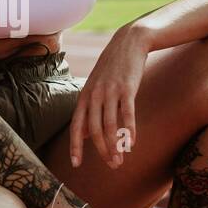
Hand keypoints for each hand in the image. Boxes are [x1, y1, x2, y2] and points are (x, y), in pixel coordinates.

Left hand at [69, 25, 146, 169]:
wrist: (129, 42)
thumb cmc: (112, 68)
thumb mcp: (95, 87)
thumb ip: (89, 111)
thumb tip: (85, 135)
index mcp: (84, 97)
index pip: (76, 126)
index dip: (75, 146)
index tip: (76, 164)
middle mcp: (94, 95)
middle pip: (95, 130)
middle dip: (102, 151)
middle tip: (112, 165)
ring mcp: (110, 92)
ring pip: (110, 125)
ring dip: (115, 146)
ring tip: (121, 160)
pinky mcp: (127, 89)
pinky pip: (127, 114)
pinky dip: (129, 131)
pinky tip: (132, 144)